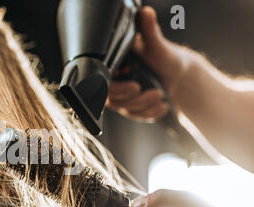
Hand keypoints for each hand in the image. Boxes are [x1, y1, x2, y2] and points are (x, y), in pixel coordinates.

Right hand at [106, 6, 189, 122]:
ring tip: (161, 96)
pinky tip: (163, 106)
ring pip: (126, 110)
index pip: (104, 83)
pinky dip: (151, 113)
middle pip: (113, 101)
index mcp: (114, 66)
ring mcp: (123, 97)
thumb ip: (149, 31)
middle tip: (154, 92)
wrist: (179, 75)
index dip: (118, 88)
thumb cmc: (166, 57)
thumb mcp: (157, 45)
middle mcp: (115, 82)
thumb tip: (146, 12)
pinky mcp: (132, 108)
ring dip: (146, 106)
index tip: (136, 87)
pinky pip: (136, 117)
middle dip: (135, 100)